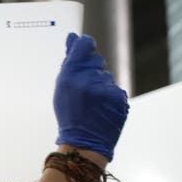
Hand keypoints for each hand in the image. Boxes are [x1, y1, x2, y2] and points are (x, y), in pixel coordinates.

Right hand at [53, 33, 128, 160]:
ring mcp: (105, 89)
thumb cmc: (70, 115)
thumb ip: (69, 60)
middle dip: (92, 71)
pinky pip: (115, 89)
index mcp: (70, 75)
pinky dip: (110, 98)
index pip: (84, 45)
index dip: (85, 46)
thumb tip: (73, 37)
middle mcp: (88, 80)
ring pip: (106, 77)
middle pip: (97, 61)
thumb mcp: (62, 87)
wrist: (84, 143)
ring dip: (101, 86)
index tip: (85, 49)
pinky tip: (102, 109)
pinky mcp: (119, 98)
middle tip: (85, 90)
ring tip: (93, 104)